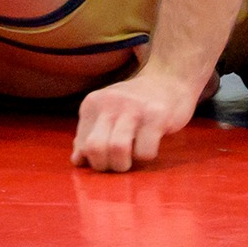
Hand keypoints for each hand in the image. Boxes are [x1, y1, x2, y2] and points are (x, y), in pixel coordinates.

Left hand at [70, 73, 202, 171]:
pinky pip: (144, 151)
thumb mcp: (107, 115)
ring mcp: (134, 106)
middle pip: (95, 148)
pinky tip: (151, 143)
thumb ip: (90, 136)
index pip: (82, 146)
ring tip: (131, 159)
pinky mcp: (157, 115)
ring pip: (118, 149)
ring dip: (124, 164)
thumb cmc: (135, 105)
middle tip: (118, 163)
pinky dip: (146, 156)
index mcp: (93, 103)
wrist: (170, 80)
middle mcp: (110, 101)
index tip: (108, 156)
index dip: (94, 160)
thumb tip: (77, 161)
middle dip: (106, 166)